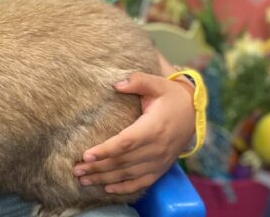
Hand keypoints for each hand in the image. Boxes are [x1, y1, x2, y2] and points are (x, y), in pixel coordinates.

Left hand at [73, 73, 194, 194]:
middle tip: (76, 170)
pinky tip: (108, 189)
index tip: (86, 155)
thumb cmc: (170, 96)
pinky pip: (142, 182)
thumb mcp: (156, 83)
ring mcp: (159, 161)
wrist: (193, 113)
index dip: (105, 150)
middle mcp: (156, 148)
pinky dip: (125, 188)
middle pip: (123, 161)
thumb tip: (116, 84)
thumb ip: (137, 81)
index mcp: (153, 128)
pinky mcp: (161, 168)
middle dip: (98, 168)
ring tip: (84, 180)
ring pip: (129, 174)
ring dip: (105, 179)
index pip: (126, 143)